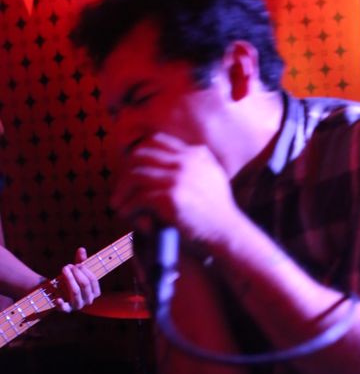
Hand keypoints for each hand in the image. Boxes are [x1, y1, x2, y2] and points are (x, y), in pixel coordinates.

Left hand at [54, 247, 100, 311]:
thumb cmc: (72, 281)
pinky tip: (57, 298)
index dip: (85, 271)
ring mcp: (77, 306)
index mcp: (94, 292)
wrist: (59, 294)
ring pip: (75, 292)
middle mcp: (88, 300)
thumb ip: (80, 261)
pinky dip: (61, 304)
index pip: (93, 280)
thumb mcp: (77, 271)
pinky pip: (64, 308)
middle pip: (84, 285)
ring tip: (64, 270)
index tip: (77, 264)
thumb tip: (81, 249)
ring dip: (69, 279)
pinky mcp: (65, 309)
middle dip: (76, 273)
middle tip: (68, 266)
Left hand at [111, 133, 240, 249]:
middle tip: (121, 188)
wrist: (227, 231)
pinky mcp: (171, 198)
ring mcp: (179, 179)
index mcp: (195, 154)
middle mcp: (187, 162)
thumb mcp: (212, 176)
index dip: (138, 154)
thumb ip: (194, 164)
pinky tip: (126, 214)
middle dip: (125, 172)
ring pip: (135, 176)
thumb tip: (166, 160)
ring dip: (122, 191)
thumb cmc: (217, 209)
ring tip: (118, 204)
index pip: (156, 141)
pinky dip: (128, 207)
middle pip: (141, 156)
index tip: (131, 170)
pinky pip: (139, 198)